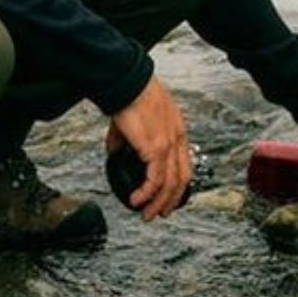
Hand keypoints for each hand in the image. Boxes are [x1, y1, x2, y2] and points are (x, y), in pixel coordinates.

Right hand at [108, 76, 189, 219]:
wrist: (127, 82)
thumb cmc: (130, 92)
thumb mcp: (133, 118)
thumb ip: (125, 137)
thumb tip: (114, 150)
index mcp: (176, 129)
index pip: (183, 163)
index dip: (177, 183)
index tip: (167, 195)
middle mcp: (177, 138)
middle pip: (182, 179)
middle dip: (171, 200)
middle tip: (160, 212)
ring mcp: (168, 144)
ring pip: (170, 184)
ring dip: (159, 203)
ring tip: (147, 214)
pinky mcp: (156, 149)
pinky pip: (155, 180)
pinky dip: (147, 194)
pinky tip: (137, 200)